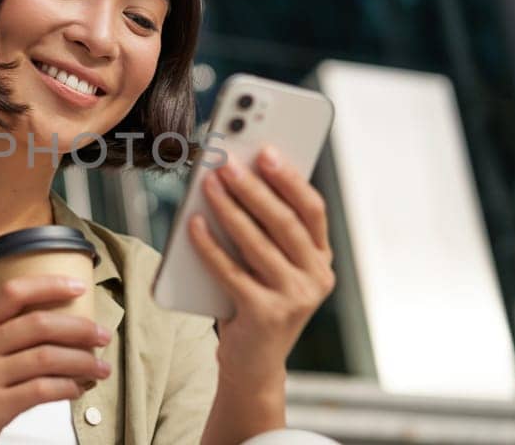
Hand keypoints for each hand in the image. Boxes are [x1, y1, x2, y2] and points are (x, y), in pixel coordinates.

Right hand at [0, 275, 113, 444]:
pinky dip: (67, 388)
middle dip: (79, 328)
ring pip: (46, 358)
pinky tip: (78, 390)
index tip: (78, 286)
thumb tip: (55, 326)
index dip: (49, 285)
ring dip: (82, 362)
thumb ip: (0, 336)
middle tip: (102, 335)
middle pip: (38, 324)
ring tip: (101, 368)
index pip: (13, 292)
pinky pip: (42, 390)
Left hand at [189, 145, 334, 389]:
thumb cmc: (257, 302)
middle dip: (253, 187)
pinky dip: (209, 245)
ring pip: (257, 243)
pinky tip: (193, 223)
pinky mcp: (264, 315)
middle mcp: (315, 278)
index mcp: (321, 259)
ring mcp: (293, 299)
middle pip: (284, 222)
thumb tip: (237, 177)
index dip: (289, 178)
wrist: (253, 365)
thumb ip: (266, 231)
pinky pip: (230, 271)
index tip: (266, 150)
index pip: (312, 209)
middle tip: (226, 161)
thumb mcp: (272, 266)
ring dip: (229, 208)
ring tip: (207, 182)